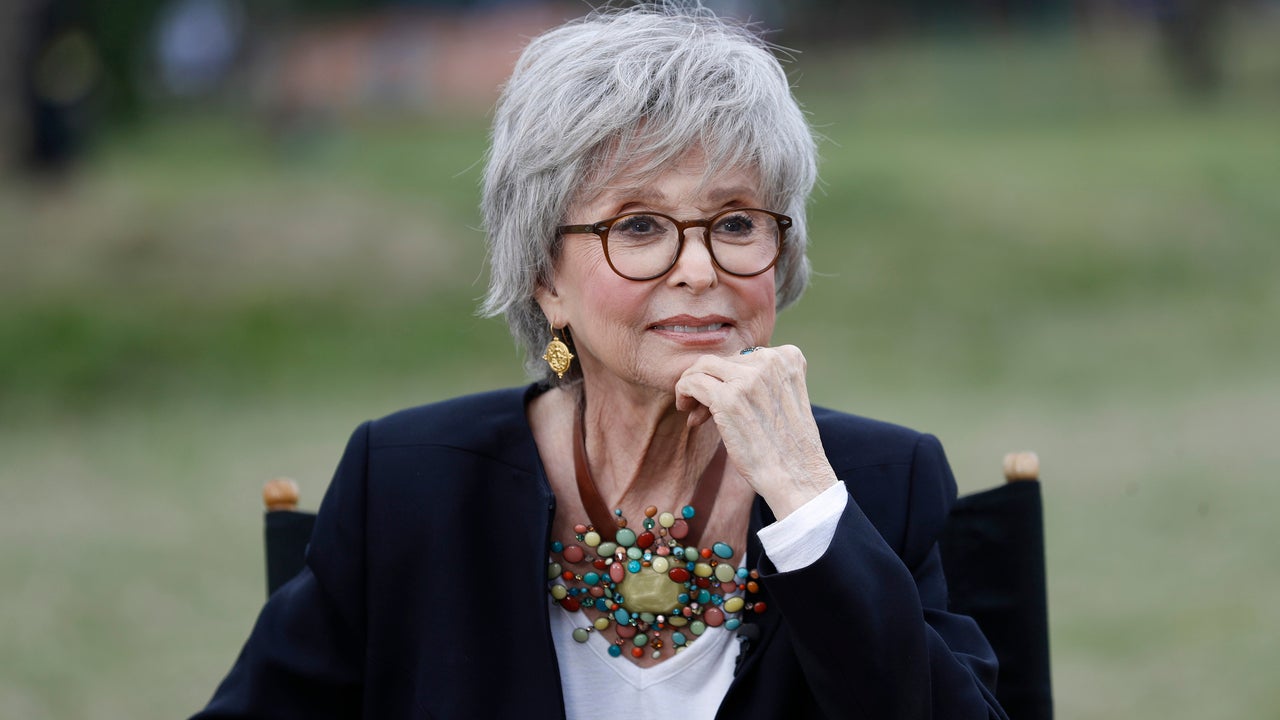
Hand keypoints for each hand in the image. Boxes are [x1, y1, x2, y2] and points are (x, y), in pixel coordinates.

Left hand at [674, 345, 837, 517]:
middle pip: (722, 361)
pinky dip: (683, 393)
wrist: (796, 475)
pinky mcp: (728, 398)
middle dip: (710, 383)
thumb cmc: (788, 445)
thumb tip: (714, 374)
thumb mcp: (785, 398)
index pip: (744, 356)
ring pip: (703, 366)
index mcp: (788, 357)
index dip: (729, 377)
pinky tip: (686, 411)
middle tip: (703, 410)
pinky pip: (692, 382)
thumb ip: (761, 380)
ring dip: (692, 384)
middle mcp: (770, 361)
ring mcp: (748, 378)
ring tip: (691, 408)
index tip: (725, 400)